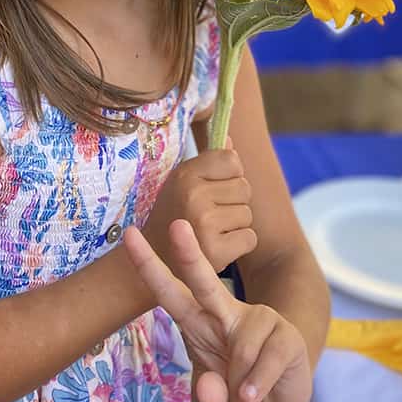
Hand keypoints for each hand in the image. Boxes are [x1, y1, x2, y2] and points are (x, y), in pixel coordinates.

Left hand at [125, 219, 311, 401]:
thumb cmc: (235, 391)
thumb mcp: (213, 400)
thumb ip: (207, 395)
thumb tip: (211, 389)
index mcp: (198, 321)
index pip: (169, 291)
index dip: (149, 266)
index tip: (129, 235)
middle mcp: (226, 312)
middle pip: (204, 281)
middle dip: (189, 253)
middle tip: (177, 225)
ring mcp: (258, 318)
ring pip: (242, 346)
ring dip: (238, 386)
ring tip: (240, 401)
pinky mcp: (285, 334)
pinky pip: (266, 361)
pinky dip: (257, 386)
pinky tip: (252, 396)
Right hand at [141, 141, 255, 275]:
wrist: (151, 262)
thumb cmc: (172, 217)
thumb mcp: (181, 183)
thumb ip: (207, 161)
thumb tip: (230, 139)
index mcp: (185, 174)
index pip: (232, 160)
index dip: (229, 175)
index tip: (214, 188)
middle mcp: (194, 194)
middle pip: (244, 187)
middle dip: (233, 201)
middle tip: (210, 214)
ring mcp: (204, 223)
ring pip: (247, 213)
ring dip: (235, 224)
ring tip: (211, 231)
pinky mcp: (215, 251)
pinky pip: (249, 238)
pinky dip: (239, 244)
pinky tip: (218, 246)